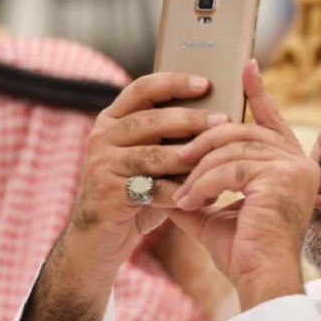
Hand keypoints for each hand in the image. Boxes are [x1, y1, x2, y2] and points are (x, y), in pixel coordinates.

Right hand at [59, 72, 227, 293]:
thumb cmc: (134, 192)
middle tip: (223, 121)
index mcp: (112, 120)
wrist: (97, 238)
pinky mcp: (106, 193)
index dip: (173, 82)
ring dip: (188, 157)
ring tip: (217, 157)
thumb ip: (168, 139)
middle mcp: (102, 136)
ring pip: (152, 155)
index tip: (205, 83)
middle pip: (150, 121)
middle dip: (190, 119)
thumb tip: (218, 120)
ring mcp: (101, 164)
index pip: (142, 89)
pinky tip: (204, 195)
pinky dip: (178, 192)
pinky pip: (150, 189)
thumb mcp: (147, 159)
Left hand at [169, 60, 318, 309]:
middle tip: (176, 155)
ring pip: (232, 149)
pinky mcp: (282, 178)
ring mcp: (295, 168)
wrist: (261, 281)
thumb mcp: (215, 214)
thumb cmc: (245, 255)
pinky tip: (188, 202)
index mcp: (292, 166)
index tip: (245, 66)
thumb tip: (165, 179)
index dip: (259, 94)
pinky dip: (203, 185)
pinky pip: (231, 168)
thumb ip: (198, 190)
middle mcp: (301, 162)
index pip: (271, 121)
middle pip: (243, 131)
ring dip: (198, 171)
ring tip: (180, 193)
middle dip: (204, 142)